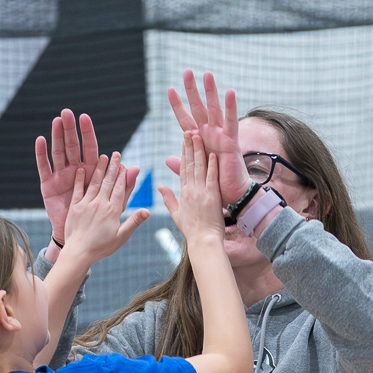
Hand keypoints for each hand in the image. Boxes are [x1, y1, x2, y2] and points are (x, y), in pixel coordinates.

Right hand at [36, 110, 138, 244]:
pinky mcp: (48, 185)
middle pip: (73, 147)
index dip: (88, 135)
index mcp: (91, 174)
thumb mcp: (114, 206)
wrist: (79, 239)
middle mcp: (75, 171)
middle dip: (70, 130)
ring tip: (55, 121)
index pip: (91, 150)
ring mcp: (61, 176)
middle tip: (68, 112)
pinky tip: (41, 140)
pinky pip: (44, 167)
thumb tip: (136, 169)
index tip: (85, 118)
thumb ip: (124, 187)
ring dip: (56, 137)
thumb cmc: (99, 224)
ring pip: (58, 152)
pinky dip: (42, 154)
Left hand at [63, 151, 148, 261]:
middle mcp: (100, 203)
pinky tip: (82, 169)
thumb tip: (147, 211)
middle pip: (108, 181)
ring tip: (103, 156)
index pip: (119, 188)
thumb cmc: (102, 247)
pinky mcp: (75, 206)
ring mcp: (86, 203)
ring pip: (95, 182)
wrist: (79, 252)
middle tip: (116, 154)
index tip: (125, 165)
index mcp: (112, 210)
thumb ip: (134, 221)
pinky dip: (80, 179)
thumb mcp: (121, 236)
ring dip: (99, 168)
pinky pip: (78, 189)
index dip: (123, 176)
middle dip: (113, 167)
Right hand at [157, 132, 224, 248]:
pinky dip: (212, 165)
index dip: (183, 153)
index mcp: (183, 193)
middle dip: (189, 145)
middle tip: (189, 130)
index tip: (184, 141)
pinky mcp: (212, 196)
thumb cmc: (192, 231)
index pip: (183, 169)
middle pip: (189, 163)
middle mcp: (191, 190)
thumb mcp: (177, 214)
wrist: (203, 241)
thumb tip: (160, 186)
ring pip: (199, 167)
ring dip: (199, 150)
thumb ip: (169, 199)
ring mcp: (201, 192)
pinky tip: (212, 153)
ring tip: (199, 135)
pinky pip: (212, 177)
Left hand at [165, 71, 248, 203]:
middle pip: (199, 108)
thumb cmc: (216, 185)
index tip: (170, 90)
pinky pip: (232, 122)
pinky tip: (230, 92)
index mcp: (199, 141)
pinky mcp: (232, 141)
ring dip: (210, 92)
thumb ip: (182, 164)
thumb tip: (167, 159)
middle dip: (192, 90)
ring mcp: (221, 136)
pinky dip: (231, 107)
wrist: (232, 196)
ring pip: (214, 110)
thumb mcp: (195, 174)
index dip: (178, 106)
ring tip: (207, 74)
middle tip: (187, 71)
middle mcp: (209, 134)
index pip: (185, 119)